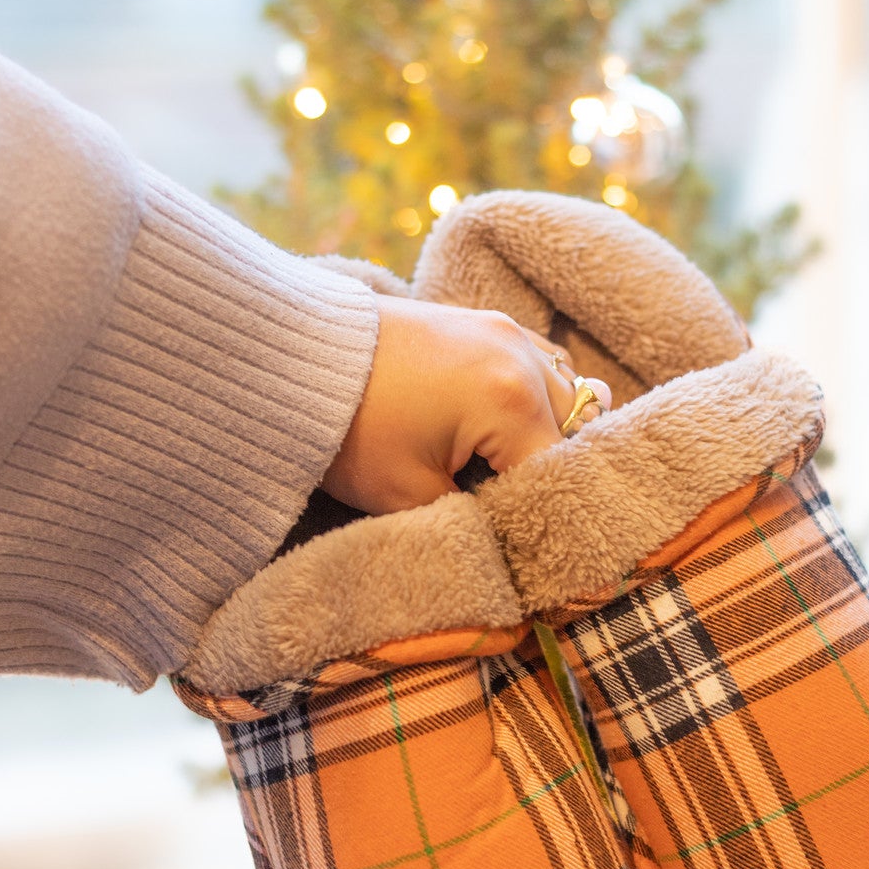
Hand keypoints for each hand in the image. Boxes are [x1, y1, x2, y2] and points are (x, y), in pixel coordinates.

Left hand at [321, 295, 610, 513]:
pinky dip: (532, 398)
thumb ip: (474, 519)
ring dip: (547, 432)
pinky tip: (498, 430)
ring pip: (566, 392)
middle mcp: (521, 356)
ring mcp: (505, 331)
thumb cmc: (350, 430)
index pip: (560, 474)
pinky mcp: (485, 323)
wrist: (293, 359)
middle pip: (575, 430)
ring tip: (508, 470)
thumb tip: (507, 535)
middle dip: (550, 472)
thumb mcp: (411, 496)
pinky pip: (538, 364)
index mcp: (511, 400)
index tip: (531, 545)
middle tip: (516, 508)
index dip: (548, 516)